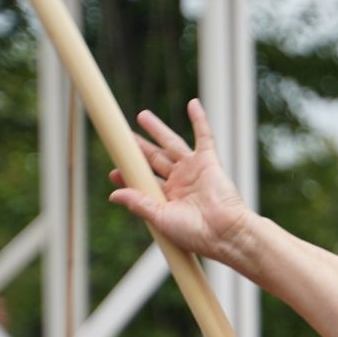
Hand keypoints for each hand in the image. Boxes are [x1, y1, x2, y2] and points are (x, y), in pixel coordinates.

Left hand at [108, 100, 254, 267]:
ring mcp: (194, 170)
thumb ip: (138, 203)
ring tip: (142, 116)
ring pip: (172, 144)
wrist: (223, 231)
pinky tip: (192, 104)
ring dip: (158, 130)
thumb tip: (113, 195)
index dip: (129, 174)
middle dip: (140, 147)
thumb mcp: (160, 218)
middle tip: (126, 136)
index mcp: (168, 198)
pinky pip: (204, 136)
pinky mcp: (209, 161)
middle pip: (155, 159)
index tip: (115, 171)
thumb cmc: (195, 232)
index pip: (145, 181)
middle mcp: (180, 182)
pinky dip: (199, 120)